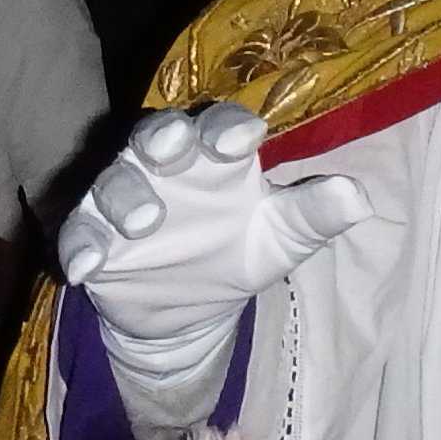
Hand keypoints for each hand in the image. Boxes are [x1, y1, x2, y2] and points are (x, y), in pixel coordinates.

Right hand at [58, 104, 371, 336]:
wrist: (189, 312)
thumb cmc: (238, 251)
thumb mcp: (281, 238)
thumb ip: (315, 214)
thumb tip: (359, 197)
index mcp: (216, 156)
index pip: (221, 127)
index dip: (229, 128)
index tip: (246, 137)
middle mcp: (166, 166)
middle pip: (157, 136)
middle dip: (165, 138)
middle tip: (174, 144)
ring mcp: (124, 199)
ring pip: (116, 182)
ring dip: (125, 195)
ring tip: (142, 220)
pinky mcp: (92, 237)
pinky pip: (81, 233)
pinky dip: (82, 246)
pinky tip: (87, 268)